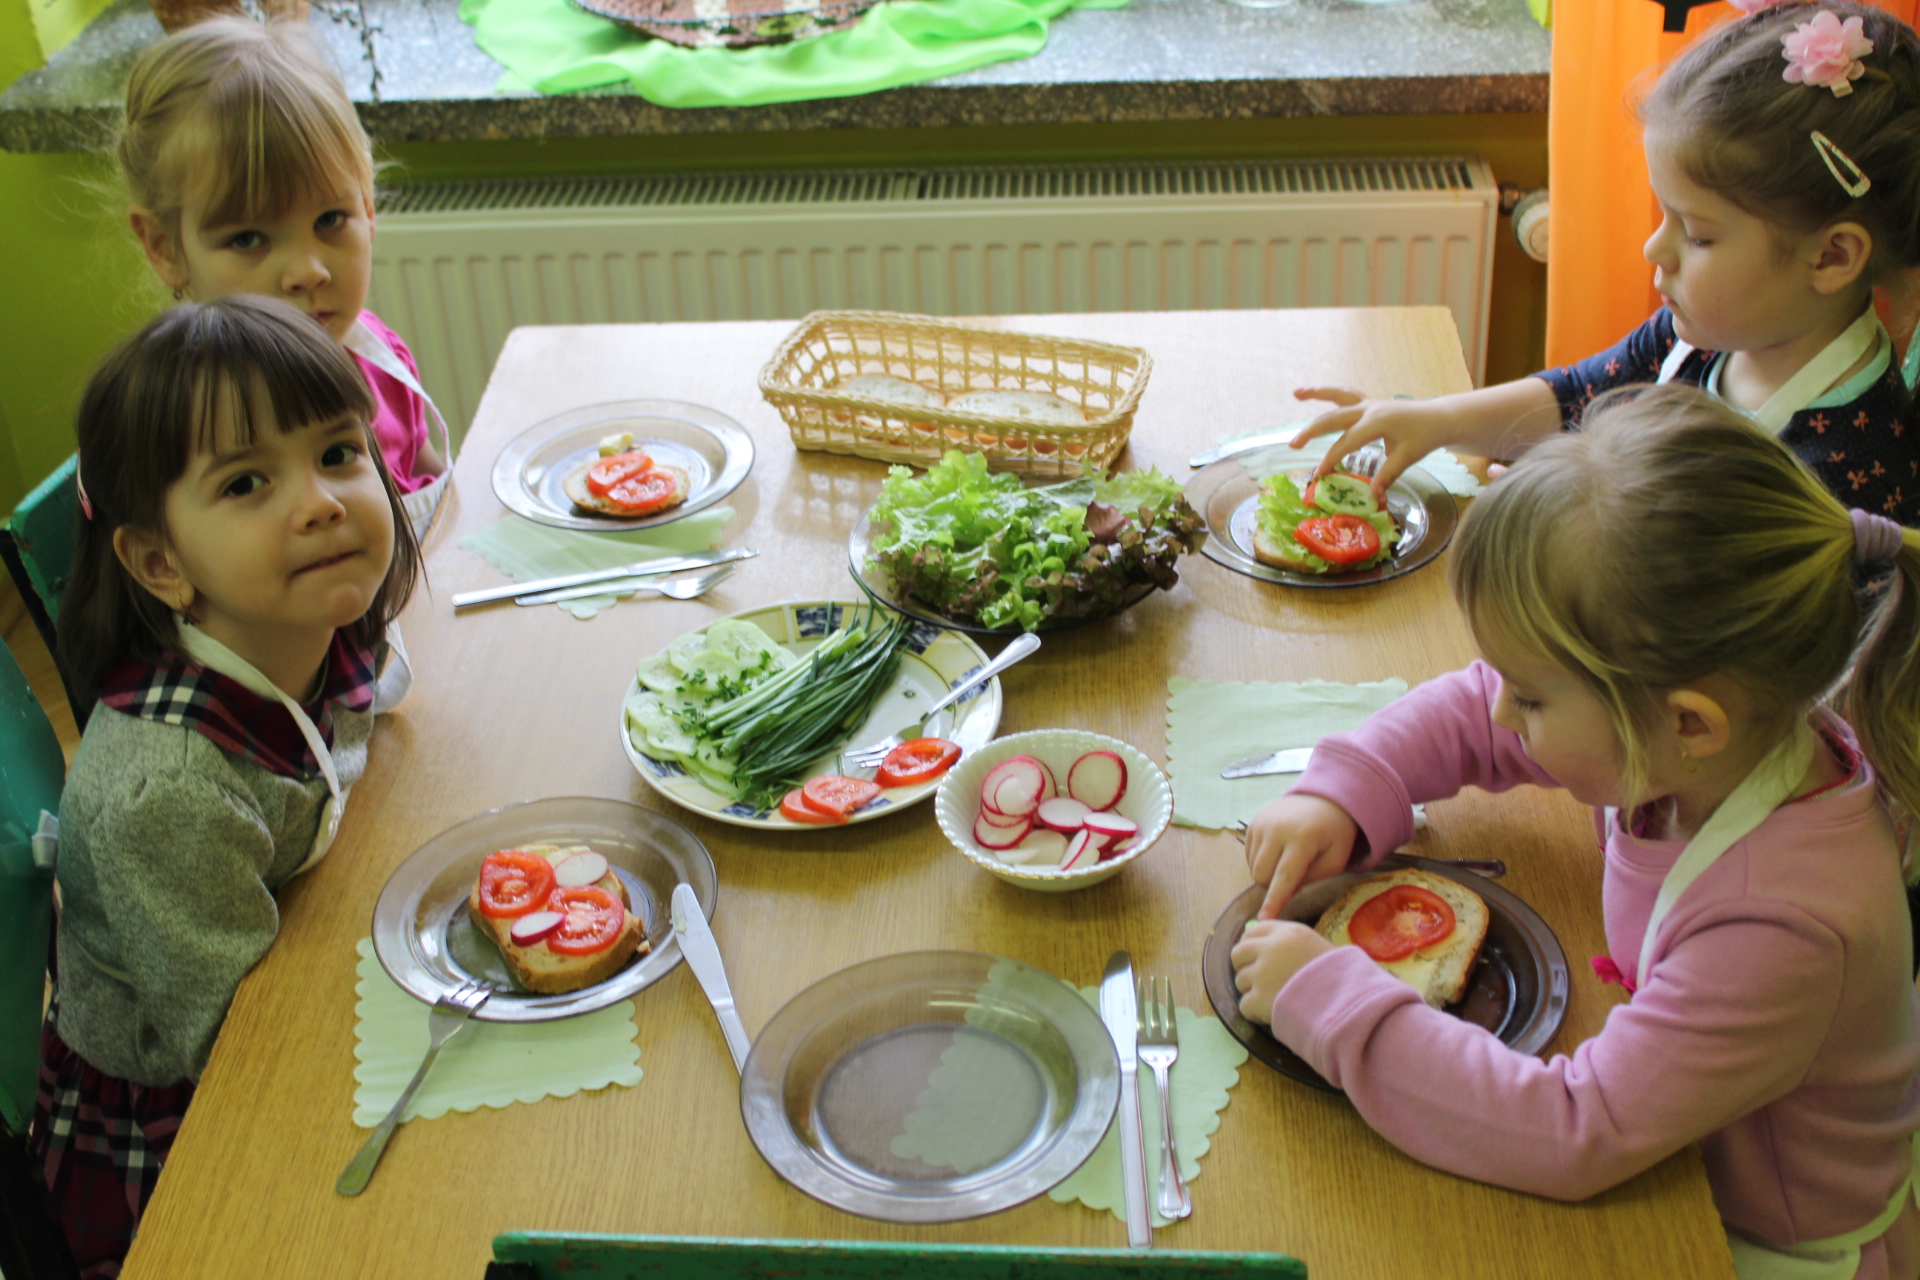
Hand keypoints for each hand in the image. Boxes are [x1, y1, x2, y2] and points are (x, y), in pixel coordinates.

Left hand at [1230, 920, 1333, 1024]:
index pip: (1253, 931)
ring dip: (1252, 991)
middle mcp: (1270, 949)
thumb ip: (1292, 945)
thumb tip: (1268, 948)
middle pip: (1238, 953)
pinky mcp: (1258, 999)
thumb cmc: (1340, 976)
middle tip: (1258, 980)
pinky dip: (1255, 1012)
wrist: (1345, 1004)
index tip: (1255, 956)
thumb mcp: (1318, 947)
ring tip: (1273, 999)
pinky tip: (1270, 1014)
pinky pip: (1244, 1005)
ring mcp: (1261, 974)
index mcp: (1288, 933)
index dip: (1250, 944)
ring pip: (1240, 981)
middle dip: (1244, 966)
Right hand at [1245, 793, 1358, 919]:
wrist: (1324, 799)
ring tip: (1288, 860)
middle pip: (1262, 876)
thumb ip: (1312, 879)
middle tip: (1295, 876)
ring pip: (1253, 868)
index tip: (1264, 920)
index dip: (1274, 901)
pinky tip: (1278, 851)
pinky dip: (1261, 861)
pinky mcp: (1252, 823)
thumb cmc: (1334, 834)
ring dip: (1267, 874)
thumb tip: (1285, 893)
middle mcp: (1276, 830)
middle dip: (1274, 885)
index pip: (1284, 877)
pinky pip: (1249, 856)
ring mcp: (1261, 824)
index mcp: (1302, 839)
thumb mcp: (1335, 859)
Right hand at [1288, 387, 1460, 500]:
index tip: (1318, 475)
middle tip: (1293, 445)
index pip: (1346, 443)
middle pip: (1334, 418)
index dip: (1330, 460)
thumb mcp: (1408, 457)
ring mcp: (1369, 403)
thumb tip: (1373, 496)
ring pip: (1338, 396)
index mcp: (1377, 422)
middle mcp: (1369, 409)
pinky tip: (1315, 393)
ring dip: (1316, 394)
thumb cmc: (1426, 437)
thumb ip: (1387, 475)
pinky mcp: (1370, 404)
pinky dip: (1331, 394)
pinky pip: (1347, 395)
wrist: (1440, 418)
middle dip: (1311, 431)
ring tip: (1296, 392)